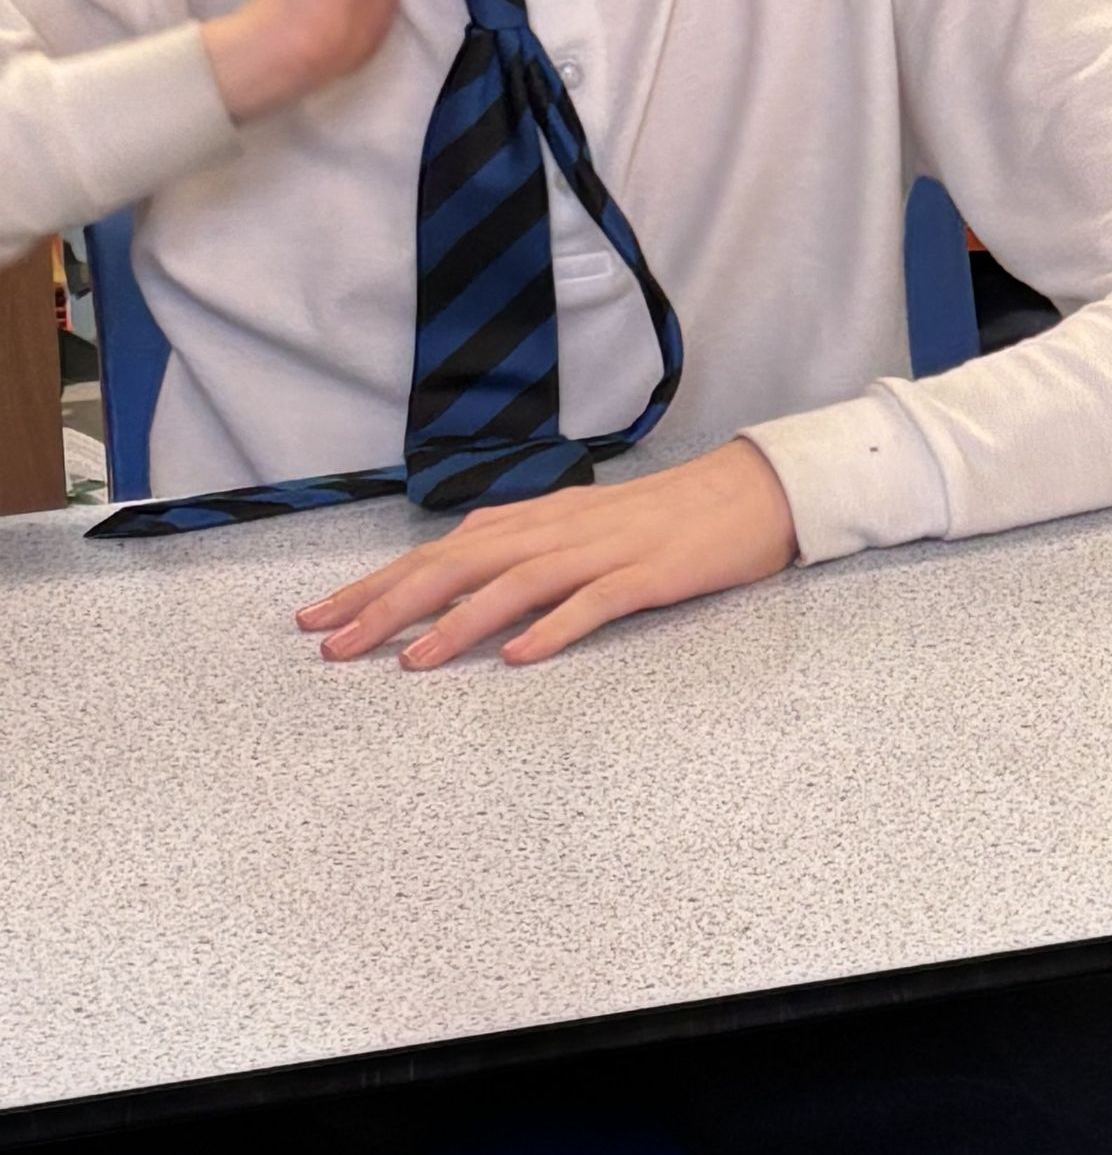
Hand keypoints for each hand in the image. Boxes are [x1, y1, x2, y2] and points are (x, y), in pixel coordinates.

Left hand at [296, 439, 797, 669]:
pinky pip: (594, 604)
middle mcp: (557, 531)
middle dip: (390, 605)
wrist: (750, 492)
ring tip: (412, 661)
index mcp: (535, 521)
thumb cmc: (662, 518)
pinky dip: (555, 628)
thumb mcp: (578, 522)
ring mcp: (603, 552)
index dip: (375, 585)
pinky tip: (521, 656)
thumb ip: (518, 544)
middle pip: (459, 565)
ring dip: (459, 623)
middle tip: (332, 645)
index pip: (438, 552)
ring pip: (516, 584)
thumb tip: (452, 564)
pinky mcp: (648, 575)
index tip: (318, 617)